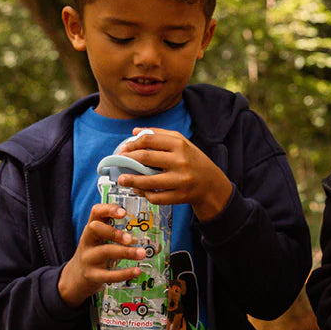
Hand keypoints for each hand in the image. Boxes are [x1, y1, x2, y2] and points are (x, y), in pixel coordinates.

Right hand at [58, 203, 146, 306]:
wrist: (75, 278)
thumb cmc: (95, 255)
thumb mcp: (102, 242)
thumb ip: (120, 237)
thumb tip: (146, 240)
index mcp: (91, 230)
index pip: (96, 212)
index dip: (108, 209)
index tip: (123, 212)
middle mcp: (87, 241)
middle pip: (95, 229)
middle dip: (114, 232)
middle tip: (130, 238)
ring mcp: (88, 258)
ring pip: (105, 251)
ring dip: (126, 252)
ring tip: (142, 253)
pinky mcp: (92, 275)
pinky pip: (108, 274)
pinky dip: (124, 273)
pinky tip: (137, 271)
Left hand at [114, 128, 232, 220]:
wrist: (212, 184)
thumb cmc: (193, 160)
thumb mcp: (182, 143)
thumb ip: (159, 135)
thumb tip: (135, 132)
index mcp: (180, 145)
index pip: (149, 140)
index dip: (132, 144)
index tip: (124, 148)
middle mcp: (181, 162)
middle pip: (146, 158)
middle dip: (128, 160)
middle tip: (119, 162)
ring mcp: (180, 180)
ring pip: (149, 181)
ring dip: (132, 180)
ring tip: (122, 179)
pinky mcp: (180, 196)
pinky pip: (157, 197)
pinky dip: (145, 194)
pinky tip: (140, 190)